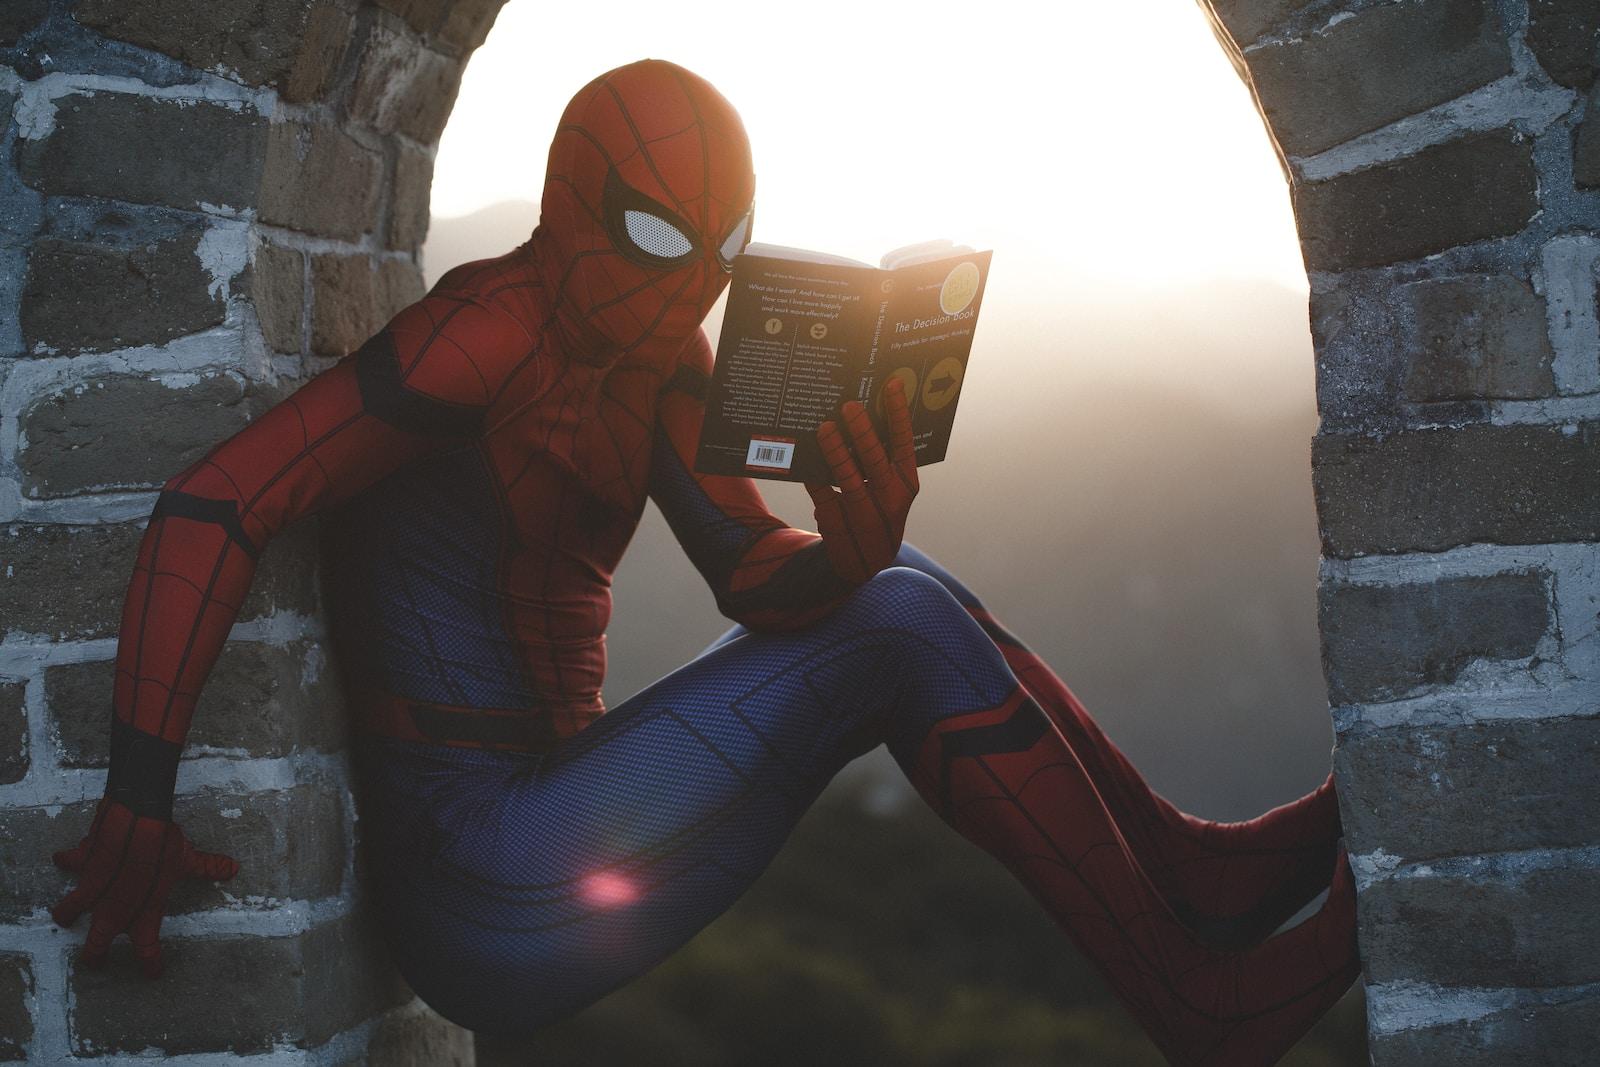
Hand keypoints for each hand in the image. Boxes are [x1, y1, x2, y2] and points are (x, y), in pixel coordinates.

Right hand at [51, 796, 239, 978]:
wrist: (137, 822)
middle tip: (93, 962)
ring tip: (64, 918)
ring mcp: (94, 887)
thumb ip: (207, 868)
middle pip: (97, 942)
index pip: (147, 946)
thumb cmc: (165, 845)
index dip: (150, 962)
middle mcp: (115, 906)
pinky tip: (63, 858)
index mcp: (143, 910)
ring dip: (67, 913)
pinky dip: (67, 859)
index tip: (152, 973)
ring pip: (71, 909)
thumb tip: (232, 869)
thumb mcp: (188, 859)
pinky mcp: (82, 863)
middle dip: (94, 955)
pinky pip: (70, 862)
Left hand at [804, 376, 919, 583]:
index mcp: (906, 485)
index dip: (899, 415)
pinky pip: (822, 496)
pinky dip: (814, 477)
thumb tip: (859, 417)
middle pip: (876, 462)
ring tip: (825, 428)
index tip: (892, 385)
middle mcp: (890, 501)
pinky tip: (804, 458)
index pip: (904, 445)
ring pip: (849, 480)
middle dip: (863, 433)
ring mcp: (864, 516)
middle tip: (849, 406)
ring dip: (836, 452)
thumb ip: (880, 460)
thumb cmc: (876, 512)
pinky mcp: (838, 527)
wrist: (863, 565)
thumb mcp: (888, 490)